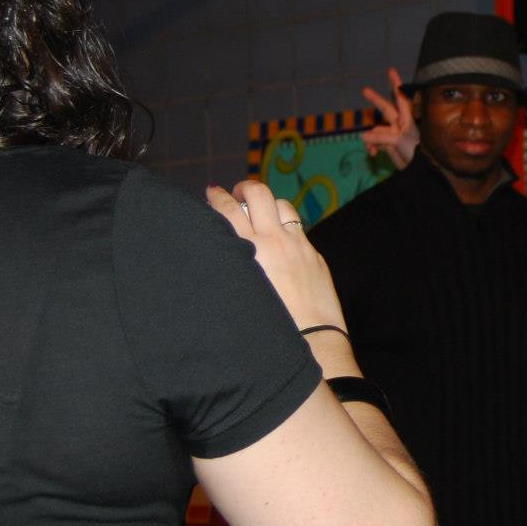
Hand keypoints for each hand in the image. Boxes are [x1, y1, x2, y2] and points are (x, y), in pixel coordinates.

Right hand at [206, 179, 346, 334]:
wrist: (312, 338)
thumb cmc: (271, 324)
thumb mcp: (240, 291)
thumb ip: (231, 264)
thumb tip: (222, 250)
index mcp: (251, 250)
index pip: (228, 210)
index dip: (218, 196)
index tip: (212, 192)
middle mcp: (275, 241)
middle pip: (259, 193)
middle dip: (245, 188)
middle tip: (238, 193)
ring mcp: (298, 245)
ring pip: (283, 205)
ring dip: (269, 203)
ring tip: (262, 211)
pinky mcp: (314, 255)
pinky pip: (299, 229)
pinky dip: (287, 226)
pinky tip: (282, 238)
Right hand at [359, 68, 417, 167]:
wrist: (420, 171)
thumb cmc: (416, 153)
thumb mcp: (399, 142)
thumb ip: (381, 137)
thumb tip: (363, 136)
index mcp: (406, 119)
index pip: (400, 98)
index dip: (396, 84)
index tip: (391, 71)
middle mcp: (399, 125)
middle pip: (385, 108)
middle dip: (375, 100)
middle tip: (364, 90)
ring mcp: (393, 135)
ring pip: (375, 130)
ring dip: (371, 138)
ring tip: (371, 149)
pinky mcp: (388, 146)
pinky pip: (374, 142)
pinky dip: (371, 147)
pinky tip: (372, 154)